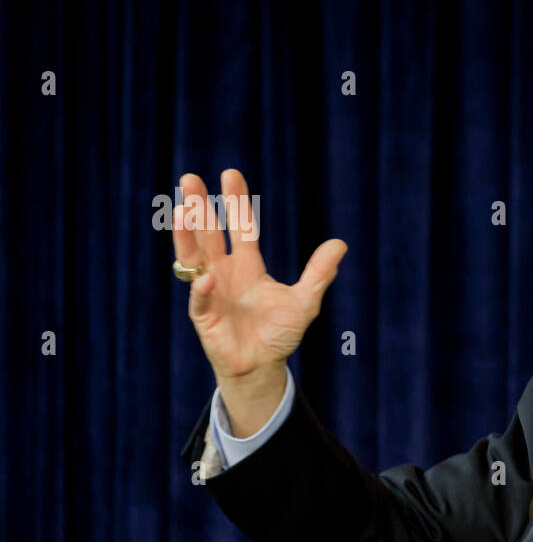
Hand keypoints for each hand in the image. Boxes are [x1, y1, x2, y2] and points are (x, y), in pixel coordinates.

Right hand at [173, 169, 346, 434]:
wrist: (262, 366)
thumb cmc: (279, 333)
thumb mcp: (305, 301)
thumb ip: (319, 273)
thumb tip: (340, 244)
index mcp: (248, 265)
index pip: (240, 226)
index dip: (236, 202)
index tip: (230, 174)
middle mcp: (225, 272)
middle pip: (209, 234)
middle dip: (200, 208)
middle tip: (190, 179)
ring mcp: (211, 292)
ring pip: (194, 258)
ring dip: (188, 236)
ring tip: (183, 212)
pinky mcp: (204, 316)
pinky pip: (200, 298)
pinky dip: (204, 288)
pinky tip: (209, 277)